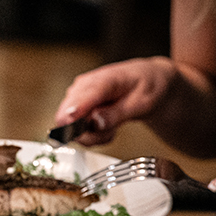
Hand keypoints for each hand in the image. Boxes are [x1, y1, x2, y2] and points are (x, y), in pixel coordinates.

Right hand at [53, 56, 179, 145]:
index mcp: (103, 80)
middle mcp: (84, 87)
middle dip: (89, 132)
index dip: (76, 109)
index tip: (70, 121)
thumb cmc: (145, 87)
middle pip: (69, 114)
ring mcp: (78, 96)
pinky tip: (105, 126)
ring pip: (70, 126)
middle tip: (110, 132)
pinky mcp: (76, 105)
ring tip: (112, 127)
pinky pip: (75, 128)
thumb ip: (117, 114)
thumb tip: (96, 123)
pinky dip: (91, 134)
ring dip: (92, 135)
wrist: (146, 81)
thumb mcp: (141, 103)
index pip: (84, 96)